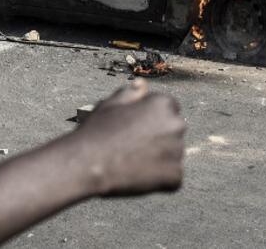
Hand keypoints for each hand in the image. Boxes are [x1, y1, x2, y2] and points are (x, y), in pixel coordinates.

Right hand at [71, 78, 184, 196]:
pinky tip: (137, 175)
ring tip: (132, 161)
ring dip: (159, 160)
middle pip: (172, 132)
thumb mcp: (111, 104)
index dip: (150, 121)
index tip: (134, 131)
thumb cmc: (97, 131)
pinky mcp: (175, 176)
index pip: (168, 110)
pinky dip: (159, 180)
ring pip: (172, 155)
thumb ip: (131, 93)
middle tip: (132, 147)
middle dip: (158, 139)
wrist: (87, 163)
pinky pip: (171, 178)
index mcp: (163, 103)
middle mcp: (176, 124)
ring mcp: (178, 151)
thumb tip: (143, 84)